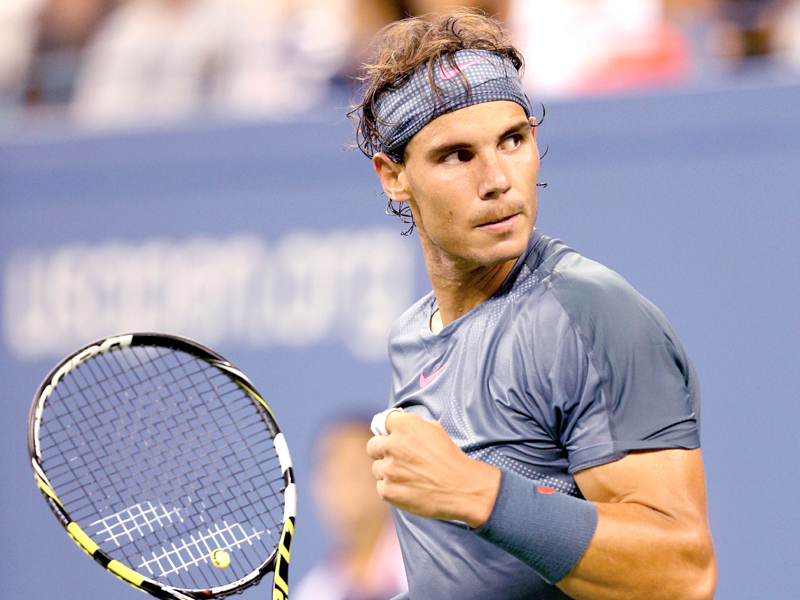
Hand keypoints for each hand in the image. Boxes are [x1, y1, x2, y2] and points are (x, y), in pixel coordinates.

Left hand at [366, 411, 500, 527]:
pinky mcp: (387, 490)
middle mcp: (393, 445)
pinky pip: (381, 486)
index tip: (391, 436)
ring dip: (389, 472)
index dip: (388, 430)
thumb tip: (396, 420)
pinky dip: (392, 488)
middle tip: (399, 459)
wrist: (462, 488)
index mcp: (404, 426)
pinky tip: (409, 489)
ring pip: (377, 468)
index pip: (382, 422)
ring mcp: (388, 469)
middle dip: (383, 451)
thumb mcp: (434, 429)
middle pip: (372, 446)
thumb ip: (412, 424)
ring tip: (409, 477)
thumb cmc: (450, 457)